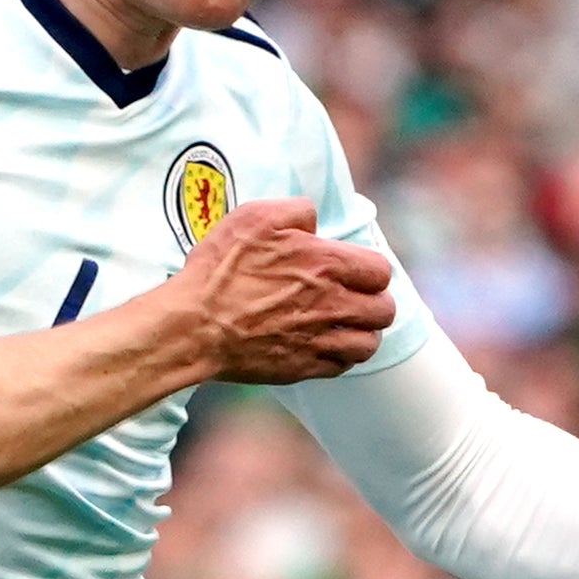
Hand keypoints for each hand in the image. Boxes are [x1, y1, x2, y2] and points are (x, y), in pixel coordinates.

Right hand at [165, 196, 396, 385]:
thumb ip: (296, 210)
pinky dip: (339, 357)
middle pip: (384, 310)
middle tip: (354, 298)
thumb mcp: (255, 218)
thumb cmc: (221, 270)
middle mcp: (332, 304)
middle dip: (373, 302)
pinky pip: (342, 367)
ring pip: (369, 343)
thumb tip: (313, 218)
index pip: (380, 271)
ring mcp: (319, 340)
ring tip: (345, 325)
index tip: (354, 270)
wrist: (194, 325)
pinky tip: (322, 345)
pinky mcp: (303, 368)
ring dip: (362, 332)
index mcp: (327, 264)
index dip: (370, 270)